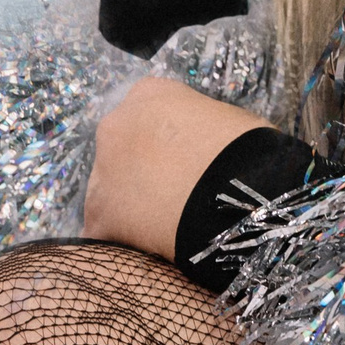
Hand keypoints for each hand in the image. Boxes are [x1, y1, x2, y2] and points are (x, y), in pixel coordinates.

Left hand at [83, 78, 265, 259]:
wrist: (236, 195)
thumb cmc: (245, 150)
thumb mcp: (225, 120)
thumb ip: (199, 128)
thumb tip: (204, 149)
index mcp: (148, 94)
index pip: (148, 114)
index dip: (167, 141)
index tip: (186, 161)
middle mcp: (115, 125)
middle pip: (122, 150)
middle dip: (143, 171)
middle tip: (176, 194)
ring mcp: (101, 170)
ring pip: (108, 190)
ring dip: (130, 205)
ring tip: (167, 227)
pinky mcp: (98, 215)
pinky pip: (105, 230)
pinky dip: (124, 240)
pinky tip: (152, 249)